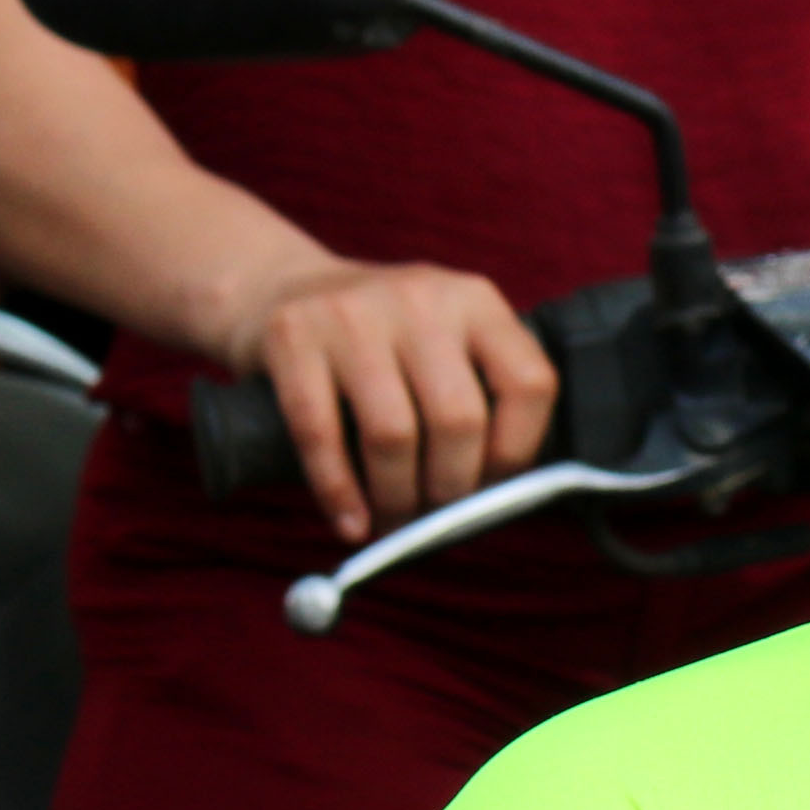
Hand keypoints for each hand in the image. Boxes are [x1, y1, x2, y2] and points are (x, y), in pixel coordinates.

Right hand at [229, 251, 557, 542]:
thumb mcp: (445, 339)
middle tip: (436, 515)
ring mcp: (353, 313)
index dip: (516, 451)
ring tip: (393, 521)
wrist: (281, 287)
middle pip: (458, 418)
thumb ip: (480, 392)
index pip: (528, 384)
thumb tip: (498, 499)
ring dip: (396, 496)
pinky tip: (350, 522)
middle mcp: (421, 298)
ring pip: (393, 433)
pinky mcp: (292, 334)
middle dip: (450, 487)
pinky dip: (338, 491)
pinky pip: (321, 433)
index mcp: (476, 301)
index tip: (492, 487)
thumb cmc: (382, 340)